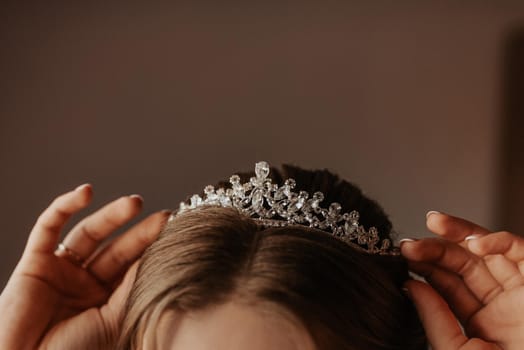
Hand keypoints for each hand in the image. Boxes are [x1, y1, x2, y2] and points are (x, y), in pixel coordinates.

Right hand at [0, 184, 169, 349]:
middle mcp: (86, 283)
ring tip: (135, 203)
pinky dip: (65, 206)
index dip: (153, 249)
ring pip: (89, 233)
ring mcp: (61, 271)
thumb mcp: (113, 320)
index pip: (134, 266)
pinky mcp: (34, 262)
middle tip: (165, 216)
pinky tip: (85, 192)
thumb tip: (156, 254)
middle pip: (118, 248)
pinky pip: (48, 227)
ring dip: (111, 216)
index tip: (177, 233)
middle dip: (140, 231)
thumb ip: (131, 286)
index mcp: (107, 300)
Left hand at [401, 212, 523, 349]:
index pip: (448, 286)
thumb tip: (410, 285)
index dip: (426, 268)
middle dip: (435, 249)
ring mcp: (521, 291)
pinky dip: (499, 242)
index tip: (402, 256)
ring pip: (488, 252)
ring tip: (433, 224)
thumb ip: (435, 318)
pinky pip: (521, 251)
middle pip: (463, 265)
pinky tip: (474, 244)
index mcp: (481, 323)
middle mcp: (501, 304)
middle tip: (409, 244)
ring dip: (460, 234)